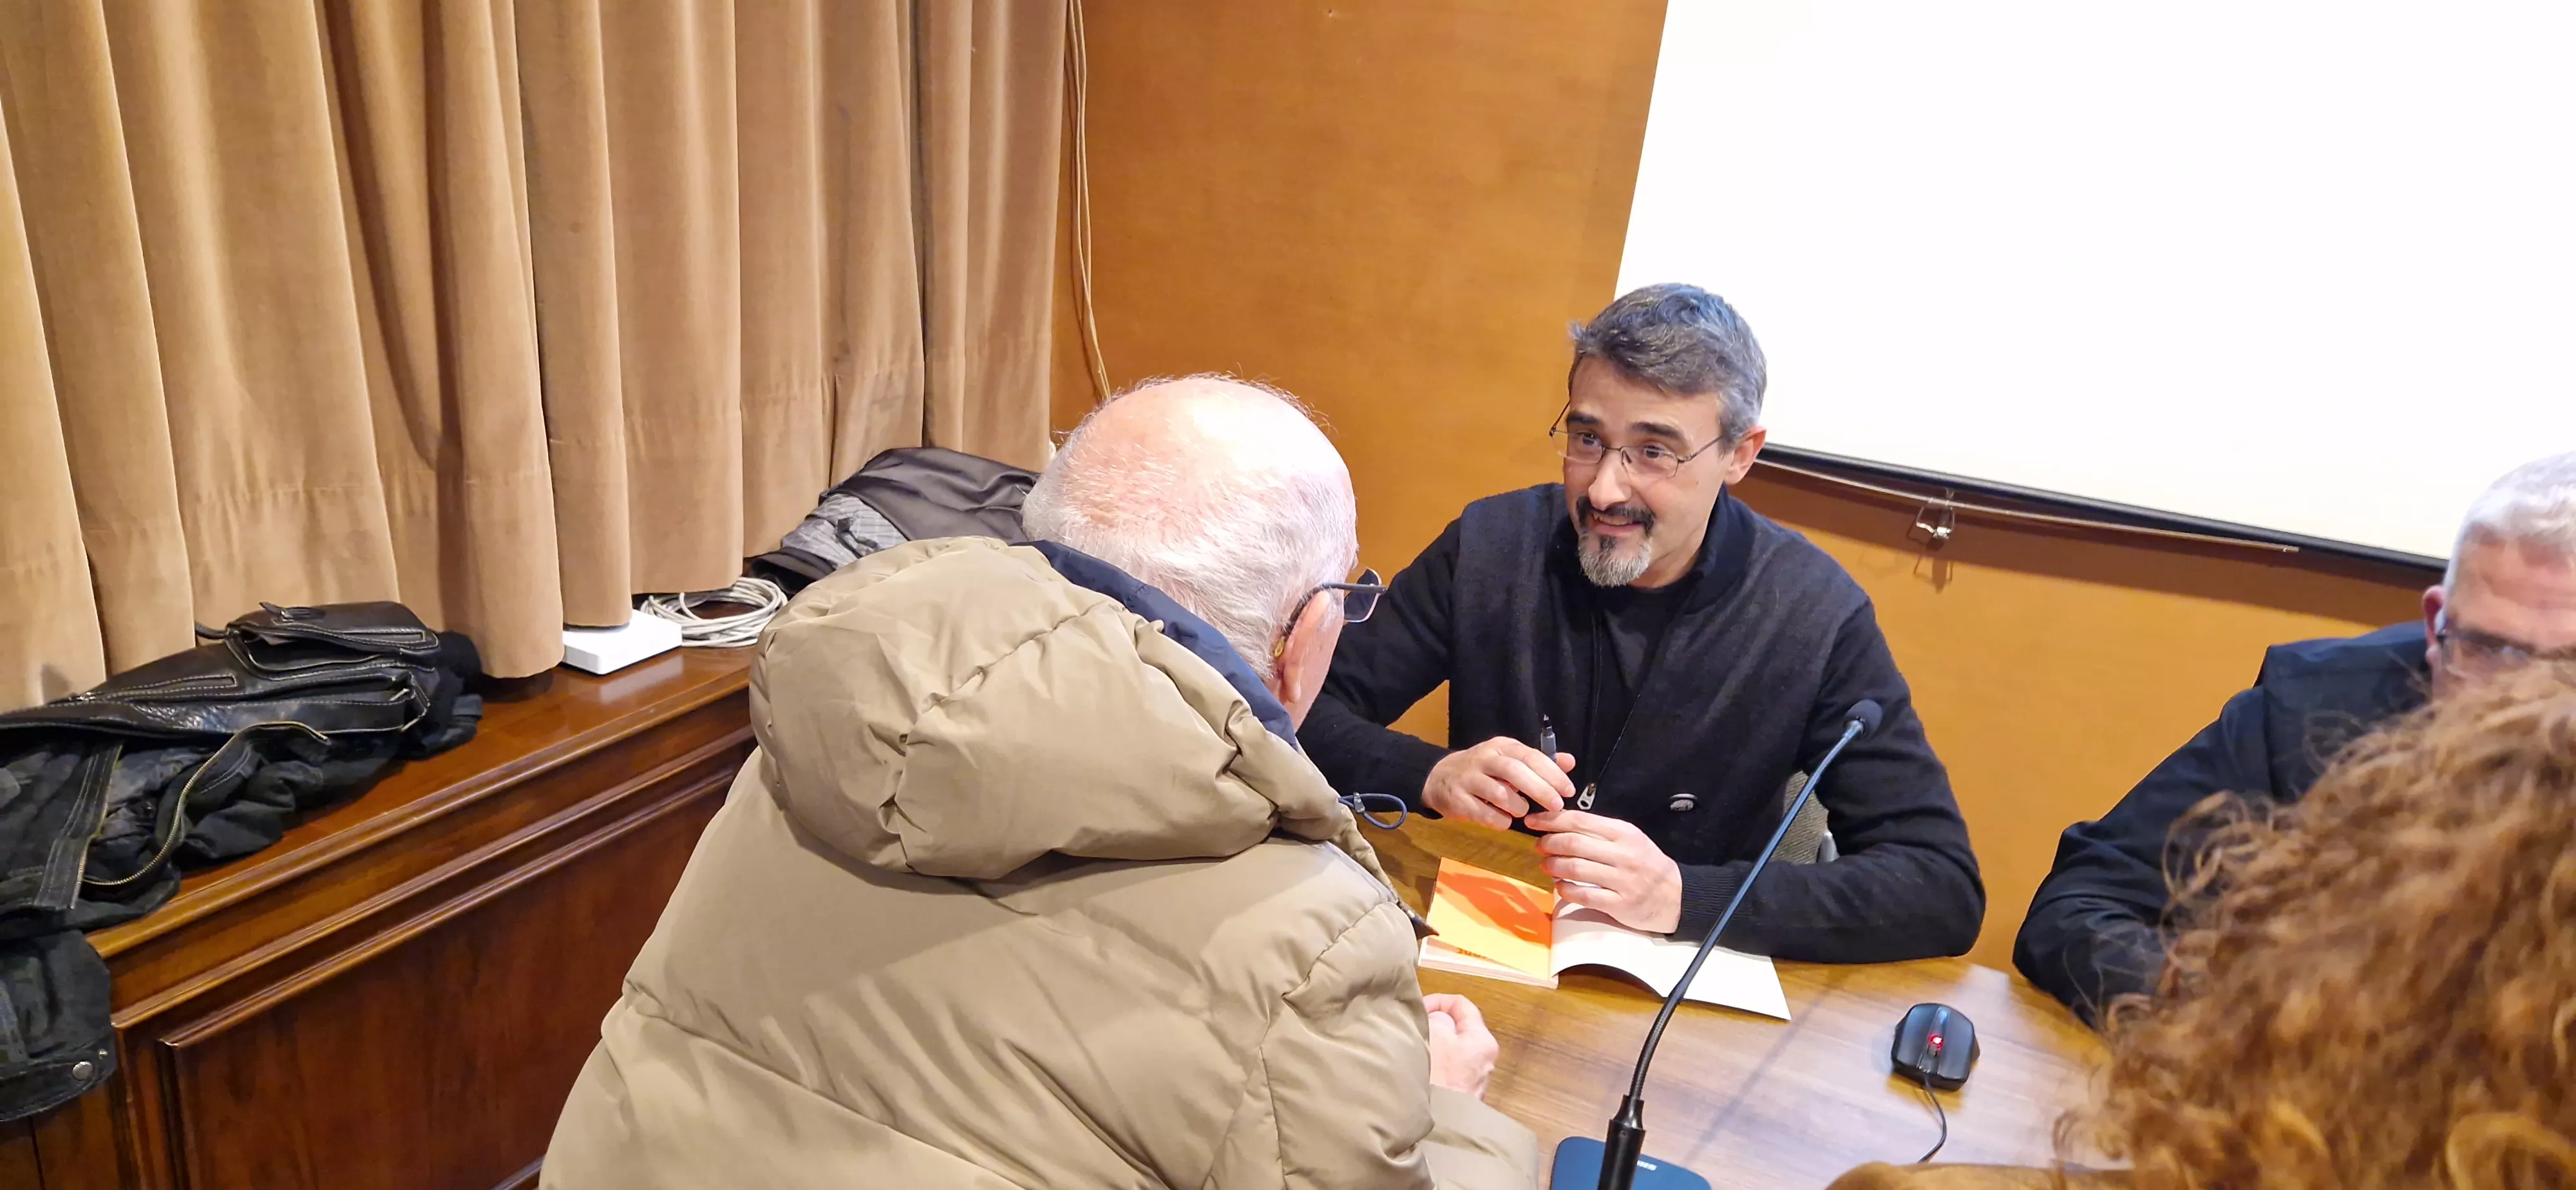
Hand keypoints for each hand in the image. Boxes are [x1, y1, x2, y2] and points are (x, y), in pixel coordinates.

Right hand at [1422, 738, 1575, 828]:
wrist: (1439, 777)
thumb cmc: (1484, 771)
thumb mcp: (1510, 760)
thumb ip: (1540, 762)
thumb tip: (1570, 762)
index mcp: (1501, 747)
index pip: (1530, 756)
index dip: (1552, 773)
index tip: (1568, 790)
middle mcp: (1484, 759)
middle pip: (1515, 772)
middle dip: (1540, 790)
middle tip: (1557, 806)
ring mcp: (1468, 779)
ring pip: (1499, 794)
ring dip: (1518, 807)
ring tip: (1523, 812)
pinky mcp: (1457, 799)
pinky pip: (1484, 814)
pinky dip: (1499, 820)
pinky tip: (1504, 820)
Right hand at [1423, 993, 1498, 1099]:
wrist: (1441, 1124)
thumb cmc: (1440, 1077)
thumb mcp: (1437, 1035)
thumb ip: (1438, 1018)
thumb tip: (1437, 1020)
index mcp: (1482, 1039)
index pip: (1461, 1004)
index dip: (1437, 1000)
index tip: (1417, 1009)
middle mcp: (1484, 1057)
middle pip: (1456, 1027)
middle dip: (1434, 1024)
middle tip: (1414, 1028)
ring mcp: (1473, 1077)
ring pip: (1451, 1048)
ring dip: (1432, 1044)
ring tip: (1414, 1047)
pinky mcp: (1462, 1093)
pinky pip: (1447, 1068)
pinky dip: (1433, 1062)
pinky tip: (1419, 1068)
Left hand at [1524, 809, 1682, 933]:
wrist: (1676, 897)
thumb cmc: (1647, 865)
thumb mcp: (1630, 840)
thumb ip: (1600, 832)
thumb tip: (1561, 824)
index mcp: (1624, 833)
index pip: (1580, 820)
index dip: (1551, 820)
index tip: (1533, 821)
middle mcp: (1623, 854)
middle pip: (1574, 843)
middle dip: (1549, 843)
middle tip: (1539, 846)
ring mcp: (1622, 880)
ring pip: (1575, 868)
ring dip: (1553, 866)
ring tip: (1545, 866)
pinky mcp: (1619, 904)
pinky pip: (1583, 895)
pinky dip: (1565, 890)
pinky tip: (1559, 886)